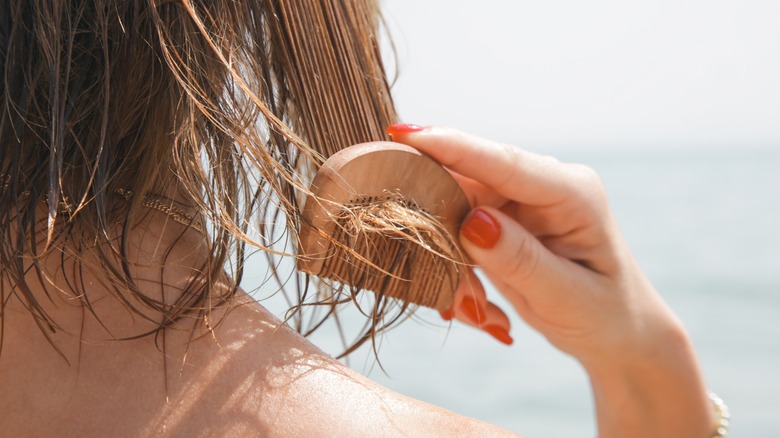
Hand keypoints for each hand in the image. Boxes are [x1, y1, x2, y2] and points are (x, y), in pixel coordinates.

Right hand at [387, 124, 678, 364]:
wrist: (615, 331)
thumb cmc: (604, 315)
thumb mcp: (567, 298)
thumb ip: (520, 260)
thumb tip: (473, 221)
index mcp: (571, 192)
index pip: (503, 162)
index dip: (450, 146)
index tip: (401, 133)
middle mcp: (541, 186)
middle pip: (467, 182)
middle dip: (442, 232)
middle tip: (454, 296)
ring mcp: (518, 200)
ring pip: (454, 209)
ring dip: (451, 262)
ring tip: (476, 311)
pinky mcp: (500, 217)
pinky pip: (457, 230)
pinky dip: (457, 269)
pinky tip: (476, 304)